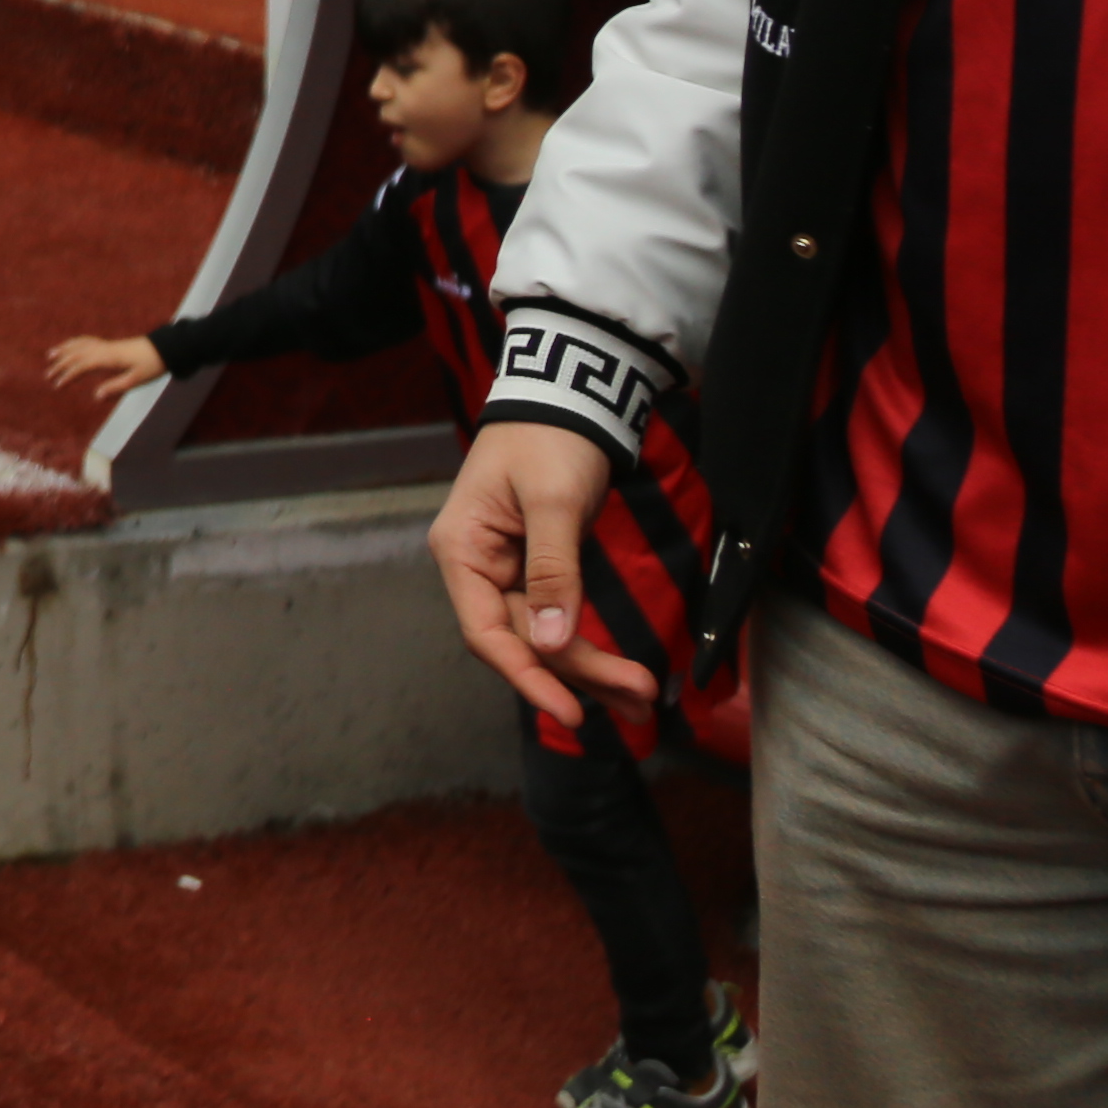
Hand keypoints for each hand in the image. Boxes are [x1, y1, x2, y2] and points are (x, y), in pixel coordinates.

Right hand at [44, 331, 168, 400]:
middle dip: (60, 364)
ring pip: (79, 344)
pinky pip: (87, 340)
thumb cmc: (151, 366)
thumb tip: (95, 396)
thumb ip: (115, 387)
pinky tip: (71, 346)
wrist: (163, 349)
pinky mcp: (110, 343)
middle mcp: (104, 349)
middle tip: (48, 374)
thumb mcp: (135, 380)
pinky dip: (75, 342)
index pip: (81, 365)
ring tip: (51, 355)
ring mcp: (106, 344)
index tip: (57, 384)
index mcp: (108, 358)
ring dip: (64, 349)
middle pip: (76, 354)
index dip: (67, 374)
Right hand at [433, 419, 660, 738]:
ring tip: (643, 703)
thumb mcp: (554, 502)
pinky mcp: (538, 568)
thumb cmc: (551, 438)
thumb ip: (552, 573)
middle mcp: (478, 566)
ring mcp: (508, 569)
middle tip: (640, 703)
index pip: (485, 631)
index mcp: (464, 550)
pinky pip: (560, 619)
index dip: (527, 676)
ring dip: (591, 670)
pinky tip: (623, 677)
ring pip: (545, 636)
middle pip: (523, 639)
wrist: (569, 395)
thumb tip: (550, 643)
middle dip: (580, 674)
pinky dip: (591, 646)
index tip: (570, 712)